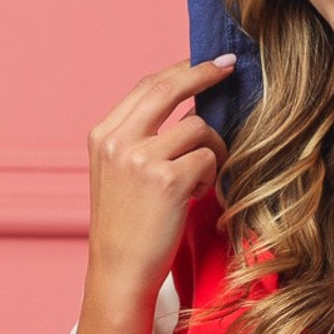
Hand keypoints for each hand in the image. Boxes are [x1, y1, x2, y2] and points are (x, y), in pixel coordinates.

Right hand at [86, 56, 235, 301]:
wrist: (120, 271)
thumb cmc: (130, 227)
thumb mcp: (120, 174)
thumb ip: (142, 139)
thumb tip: (190, 109)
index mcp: (103, 135)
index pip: (146, 87)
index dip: (180, 71)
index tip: (205, 62)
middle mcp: (117, 140)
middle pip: (168, 87)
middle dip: (203, 73)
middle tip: (229, 68)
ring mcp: (140, 159)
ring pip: (198, 126)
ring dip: (213, 149)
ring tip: (202, 178)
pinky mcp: (167, 180)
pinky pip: (208, 158)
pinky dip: (211, 175)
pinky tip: (197, 195)